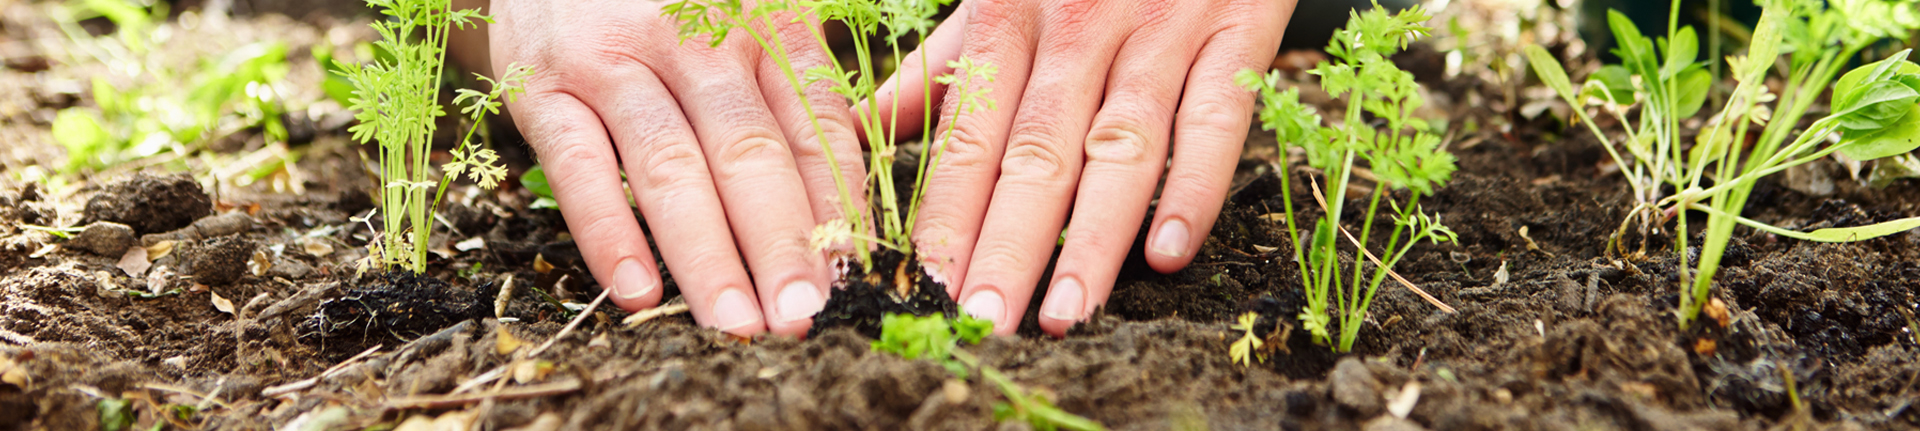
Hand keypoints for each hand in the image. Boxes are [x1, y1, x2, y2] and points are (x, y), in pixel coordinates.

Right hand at [488, 0, 866, 336]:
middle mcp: (693, 39)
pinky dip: (609, 234)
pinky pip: (579, 168)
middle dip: (779, 245)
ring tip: (736, 324)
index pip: (813, 122)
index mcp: (761, 22)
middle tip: (800, 315)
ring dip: (707, 256)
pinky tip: (638, 293)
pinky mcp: (545, 87)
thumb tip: (839, 203)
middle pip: (748, 153)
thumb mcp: (743, 16)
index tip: (849, 274)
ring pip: (671, 169)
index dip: (834, 204)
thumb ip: (788, 93)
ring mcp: (615, 62)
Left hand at [872, 0, 1296, 335]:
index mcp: (1006, 22)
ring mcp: (1158, 28)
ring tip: (1066, 314)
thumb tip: (858, 137)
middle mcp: (1075, 27)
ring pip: (1119, 145)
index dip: (945, 217)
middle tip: (983, 323)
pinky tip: (1170, 252)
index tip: (923, 292)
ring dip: (1093, 236)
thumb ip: (938, 72)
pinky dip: (1195, 185)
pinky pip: (1214, 114)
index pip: (968, 138)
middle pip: (1036, 152)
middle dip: (1007, 244)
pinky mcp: (1235, 26)